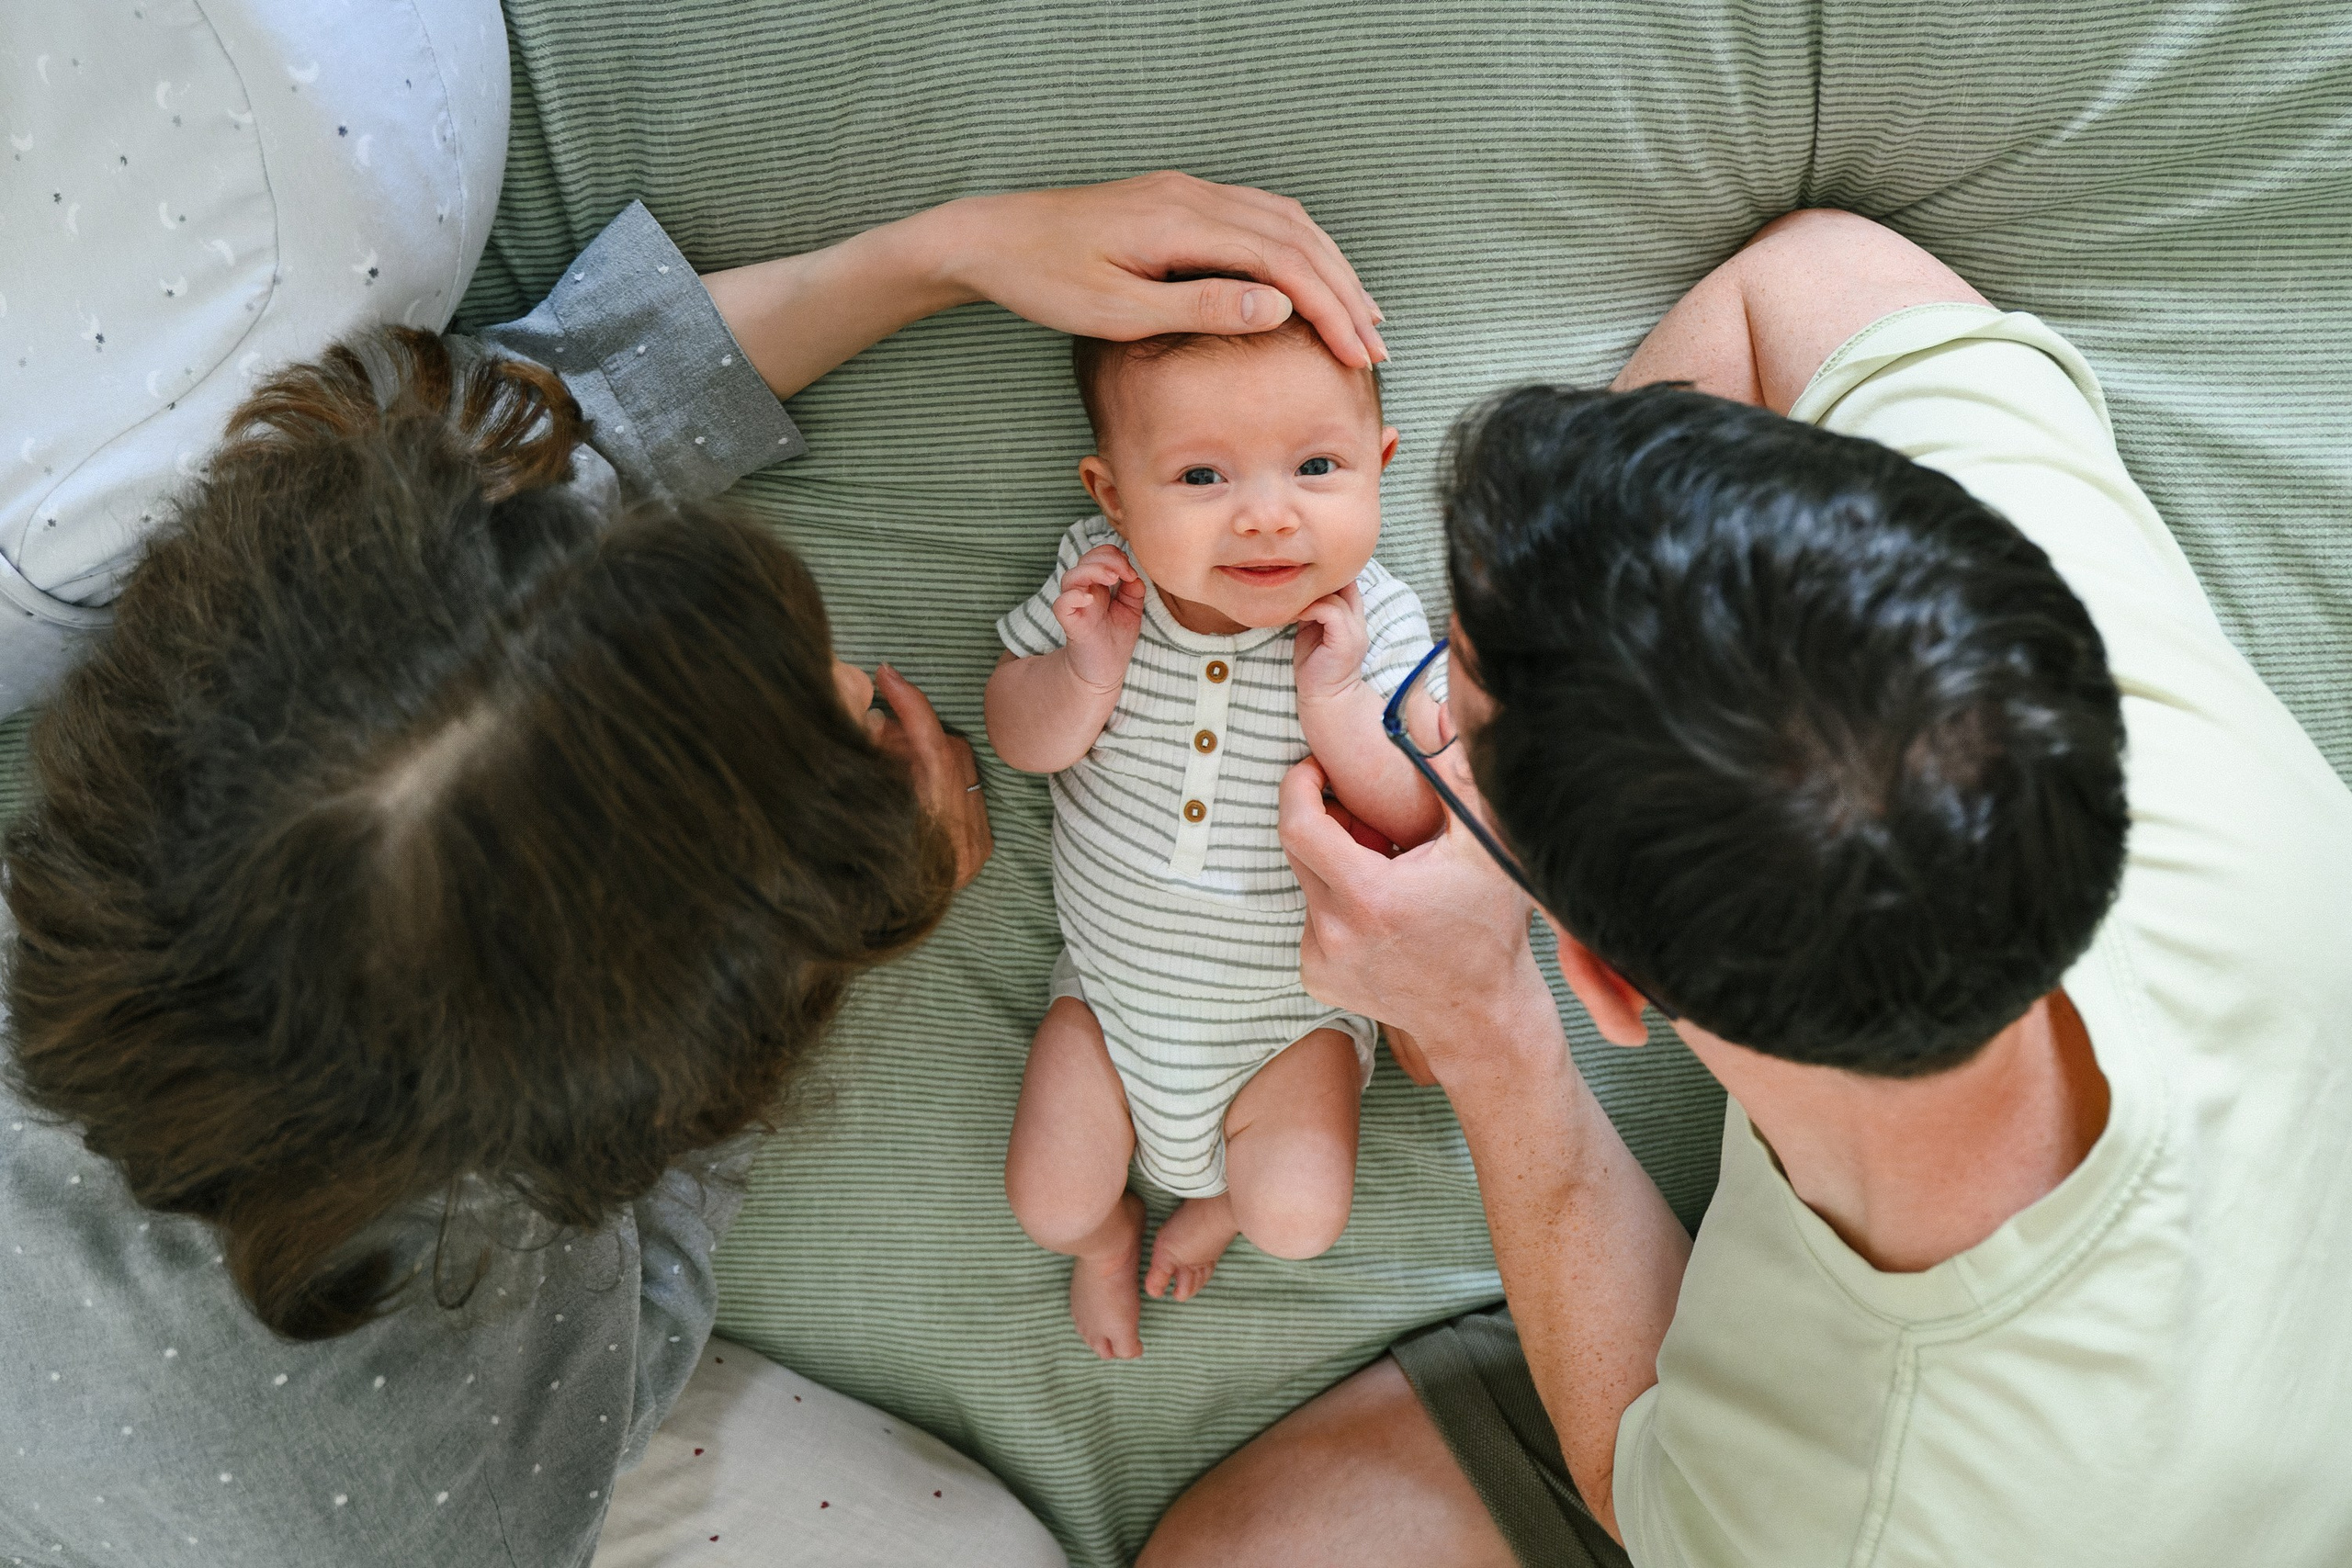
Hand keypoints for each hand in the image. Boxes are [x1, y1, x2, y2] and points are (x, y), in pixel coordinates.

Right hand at [868, 664, 992, 888]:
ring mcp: (975, 847)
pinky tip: (907, 783)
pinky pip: (961, 791)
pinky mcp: (979, 849)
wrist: (877, 927)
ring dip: (921, 754)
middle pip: (947, 753)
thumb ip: (872, 765)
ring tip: (886, 760)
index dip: (911, 706)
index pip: (933, 750)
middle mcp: (963, 841)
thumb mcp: (859, 813)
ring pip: (956, 769)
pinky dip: (934, 777)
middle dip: (911, 733)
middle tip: (876, 730)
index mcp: (934, 831)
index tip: (887, 675)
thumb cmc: (857, 877)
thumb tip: (878, 723)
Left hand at [928, 171, 1386, 366]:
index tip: (1359, 354)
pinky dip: (1298, 251)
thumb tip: (1280, 305)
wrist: (993, 238)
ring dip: (1330, 269)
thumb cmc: (1045, 281)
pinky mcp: (1180, 201)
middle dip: (1344, 294)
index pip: (1283, 262)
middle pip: (1297, 238)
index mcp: (1182, 223)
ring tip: (1362, 317)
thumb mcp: (1119, 310)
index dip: (1330, 309)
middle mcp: (1195, 196)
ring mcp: (1189, 193)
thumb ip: (1201, 307)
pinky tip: (1312, 280)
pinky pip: (1260, 218)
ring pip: (1285, 223)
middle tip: (1376, 348)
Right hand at [1053, 544, 1145, 692]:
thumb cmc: (1116, 639)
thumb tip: (1134, 574)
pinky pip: (1061, 604)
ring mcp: (1075, 607)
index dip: (1115, 556)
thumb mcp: (1132, 610)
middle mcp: (1084, 592)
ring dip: (1092, 571)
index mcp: (1098, 585)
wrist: (1104, 671)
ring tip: (1112, 579)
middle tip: (1123, 572)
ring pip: (1070, 577)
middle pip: (1084, 560)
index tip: (1131, 572)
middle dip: (1106, 559)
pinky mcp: (1070, 624)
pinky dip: (1073, 596)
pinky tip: (1090, 598)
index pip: (1098, 556)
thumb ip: (1133, 589)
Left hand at [1280, 751, 1543, 1079]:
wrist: (1483, 1016)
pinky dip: (1338, 905)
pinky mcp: (1317, 977)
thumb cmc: (1490, 931)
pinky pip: (1313, 920)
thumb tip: (1435, 714)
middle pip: (1301, 850)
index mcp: (1368, 895)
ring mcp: (1321, 958)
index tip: (1315, 769)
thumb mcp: (1487, 848)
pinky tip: (1382, 913)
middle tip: (1368, 820)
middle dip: (1326, 820)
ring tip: (1387, 871)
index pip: (1298, 823)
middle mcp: (1335, 931)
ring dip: (1336, 866)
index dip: (1299, 785)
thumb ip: (1458, 778)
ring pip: (1309, 884)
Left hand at [1292, 583, 1369, 705]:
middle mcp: (1358, 622)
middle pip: (1348, 583)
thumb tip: (1297, 593)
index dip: (1331, 575)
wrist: (1326, 698)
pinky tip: (1296, 616)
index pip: (1349, 584)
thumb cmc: (1315, 667)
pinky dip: (1310, 609)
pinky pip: (1329, 610)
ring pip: (1335, 595)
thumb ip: (1314, 612)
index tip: (1306, 575)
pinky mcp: (1345, 639)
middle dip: (1323, 579)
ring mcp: (1355, 630)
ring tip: (1292, 604)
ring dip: (1310, 596)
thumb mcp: (1313, 632)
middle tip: (1298, 582)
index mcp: (1352, 619)